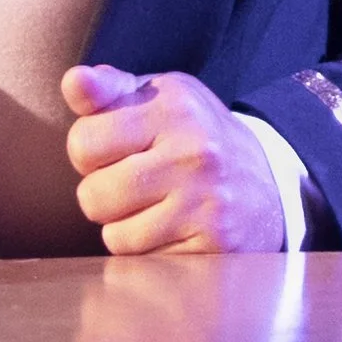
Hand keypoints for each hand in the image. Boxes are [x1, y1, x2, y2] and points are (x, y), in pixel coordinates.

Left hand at [62, 64, 285, 255]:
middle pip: (93, 195)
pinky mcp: (213, 245)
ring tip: (152, 207)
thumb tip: (74, 81)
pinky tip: (171, 230)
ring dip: (123, 227)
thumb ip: (109, 90)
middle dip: (101, 194)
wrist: (267, 186)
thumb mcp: (160, 98)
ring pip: (115, 235)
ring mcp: (206, 203)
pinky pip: (144, 260)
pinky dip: (148, 250)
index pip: (84, 143)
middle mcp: (194, 153)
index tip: (113, 149)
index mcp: (174, 107)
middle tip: (132, 183)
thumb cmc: (194, 137)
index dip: (88, 151)